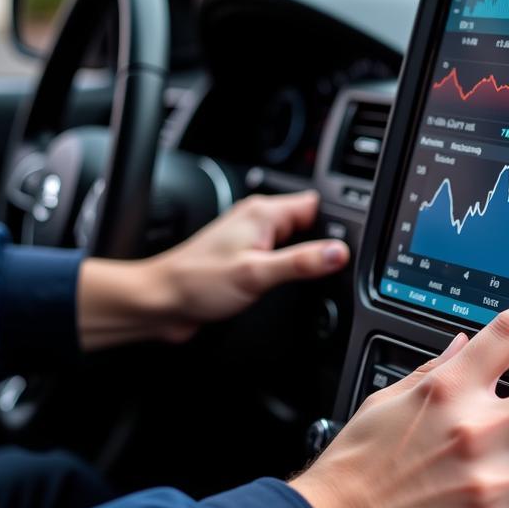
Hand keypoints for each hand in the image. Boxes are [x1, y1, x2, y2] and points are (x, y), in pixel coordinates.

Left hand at [77, 191, 348, 349]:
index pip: (316, 205)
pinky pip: (279, 257)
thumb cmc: (197, 283)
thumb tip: (340, 253)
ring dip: (304, 258)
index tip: (347, 247)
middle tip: (328, 270)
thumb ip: (301, 262)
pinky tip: (288, 285)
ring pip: (294, 241)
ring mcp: (251, 240)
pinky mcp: (245, 260)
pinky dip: (289, 269)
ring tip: (309, 278)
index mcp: (263, 213)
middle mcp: (257, 220)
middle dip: (322, 244)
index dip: (336, 225)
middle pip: (308, 223)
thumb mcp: (257, 274)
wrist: (161, 303)